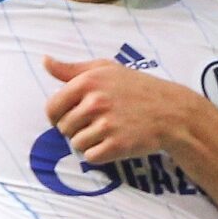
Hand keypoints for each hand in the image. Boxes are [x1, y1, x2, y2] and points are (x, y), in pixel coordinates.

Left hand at [44, 57, 206, 161]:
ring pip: (76, 144)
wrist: (172, 112)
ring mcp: (107, 125)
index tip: (70, 117)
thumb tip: (45, 61)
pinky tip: (113, 143)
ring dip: (88, 142)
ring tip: (108, 132)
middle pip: (64, 128)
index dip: (57, 116)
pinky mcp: (117, 145)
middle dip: (76, 129)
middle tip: (98, 123)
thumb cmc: (137, 88)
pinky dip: (99, 154)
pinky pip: (90, 157)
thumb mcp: (107, 69)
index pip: (52, 107)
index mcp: (89, 81)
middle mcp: (96, 102)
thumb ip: (73, 69)